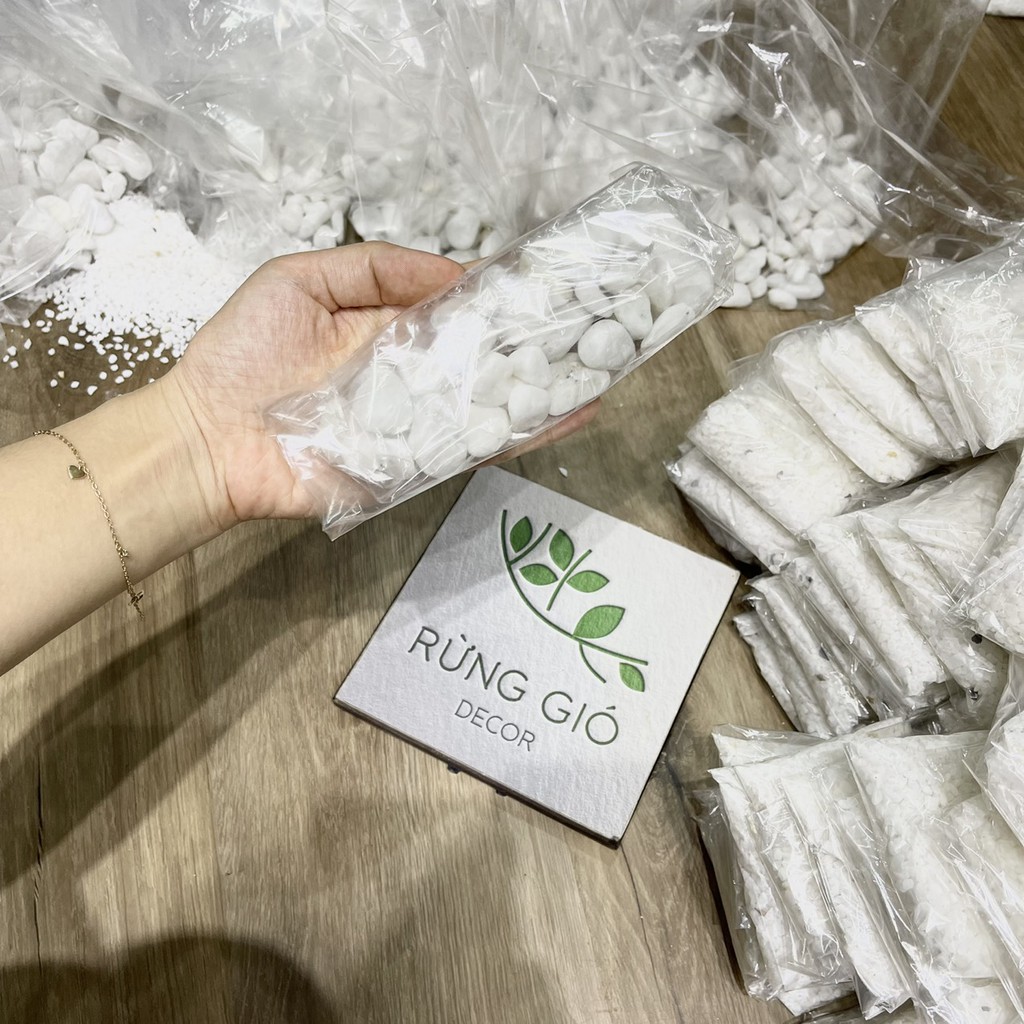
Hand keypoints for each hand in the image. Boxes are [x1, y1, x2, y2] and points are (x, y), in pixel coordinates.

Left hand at [161, 242, 595, 527]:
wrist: (210, 438)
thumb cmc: (244, 354)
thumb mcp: (300, 279)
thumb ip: (375, 268)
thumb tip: (456, 271)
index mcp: (390, 328)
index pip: (459, 309)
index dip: (503, 296)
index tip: (549, 282)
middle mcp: (413, 375)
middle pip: (485, 358)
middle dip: (539, 344)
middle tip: (600, 329)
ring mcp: (416, 423)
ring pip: (490, 404)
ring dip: (546, 391)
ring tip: (603, 375)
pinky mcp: (413, 465)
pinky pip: (470, 448)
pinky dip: (519, 436)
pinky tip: (567, 416)